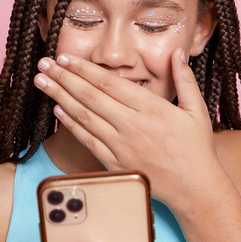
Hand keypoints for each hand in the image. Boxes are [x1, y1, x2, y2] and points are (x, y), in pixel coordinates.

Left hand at [34, 48, 225, 208]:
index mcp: (152, 108)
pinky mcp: (115, 164)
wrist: (195, 189)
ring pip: (84, 116)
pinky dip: (71, 124)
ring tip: (42, 82)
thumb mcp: (197, 110)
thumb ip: (184, 79)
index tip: (66, 57)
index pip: (110, 83)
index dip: (85, 69)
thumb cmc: (197, 149)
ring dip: (60, 97)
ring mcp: (122, 146)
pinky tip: (58, 110)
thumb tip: (176, 52)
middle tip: (44, 64)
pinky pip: (88, 140)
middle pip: (90, 96)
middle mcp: (133, 125)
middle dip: (64, 77)